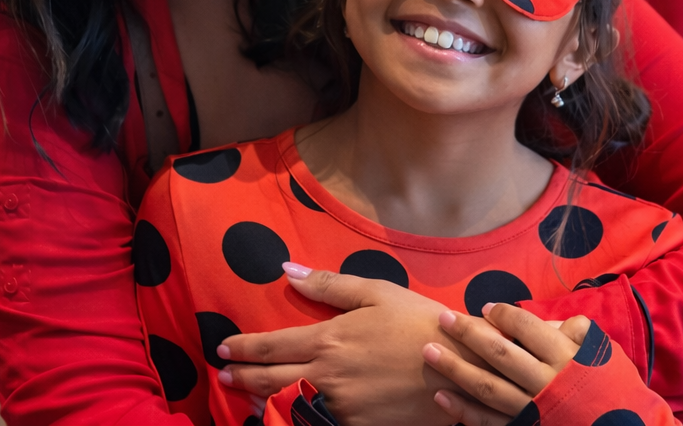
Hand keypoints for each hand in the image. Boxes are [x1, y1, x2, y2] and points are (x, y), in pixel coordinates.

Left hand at [215, 264, 485, 425]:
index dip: (242, 349)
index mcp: (329, 340)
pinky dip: (315, 412)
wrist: (459, 367)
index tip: (224, 349)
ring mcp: (341, 407)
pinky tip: (314, 405)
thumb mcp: (378, 293)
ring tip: (258, 394)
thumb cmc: (420, 323)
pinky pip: (328, 420)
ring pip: (297, 402)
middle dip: (242, 379)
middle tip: (225, 377)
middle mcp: (327, 377)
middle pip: (270, 381)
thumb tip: (289, 271)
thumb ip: (330, 285)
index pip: (270, 346)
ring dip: (275, 398)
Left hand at [423, 303, 592, 425]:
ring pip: (487, 388)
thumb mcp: (601, 353)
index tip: (485, 308)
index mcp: (564, 358)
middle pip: (500, 354)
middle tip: (443, 319)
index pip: (527, 328)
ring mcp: (532, 411)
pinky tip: (441, 396)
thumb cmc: (610, 388)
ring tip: (429, 351)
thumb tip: (548, 320)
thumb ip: (575, 333)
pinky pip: (488, 422)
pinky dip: (463, 410)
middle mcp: (545, 383)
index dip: (504, 315)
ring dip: (455, 369)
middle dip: (468, 334)